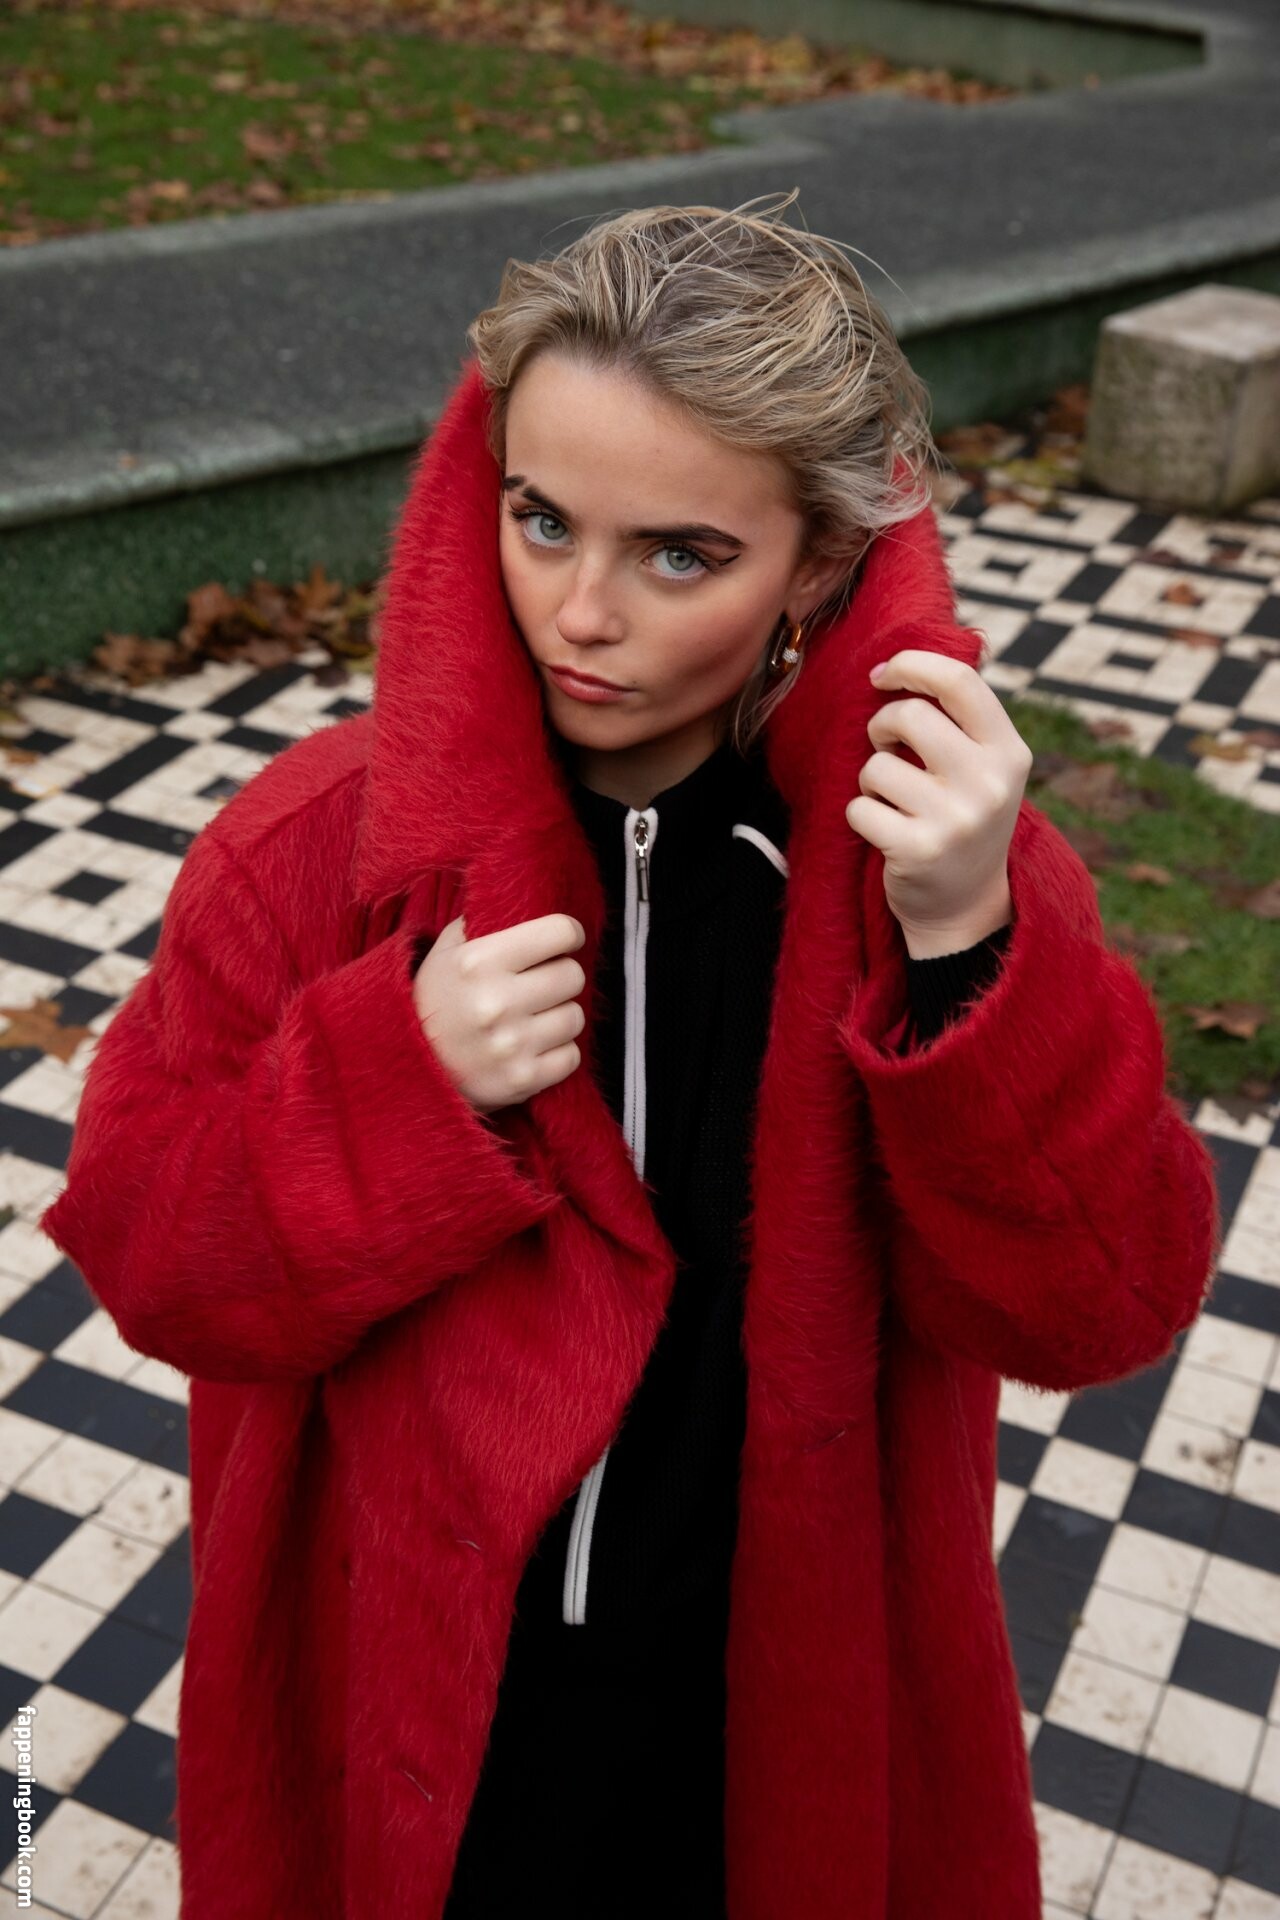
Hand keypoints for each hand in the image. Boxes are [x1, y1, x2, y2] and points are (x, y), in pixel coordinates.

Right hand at [413, 912, 586, 1113]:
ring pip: (575, 1017)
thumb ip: (483, 922)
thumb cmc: (432, 1001)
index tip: (563, 941)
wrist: (405, 1069)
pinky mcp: (521, 1080)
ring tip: (533, 1017)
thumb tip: (525, 898)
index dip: (567, 935)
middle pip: (573, 975)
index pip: (560, 933)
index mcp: (478, 962)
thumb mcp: (446, 951)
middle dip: (561, 976)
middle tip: (541, 983)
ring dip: (559, 1015)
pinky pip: (571, 1057)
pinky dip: (557, 1052)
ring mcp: (511, 1045)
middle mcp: (496, 1003)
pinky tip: (532, 1046)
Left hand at [846, 649, 1030, 957]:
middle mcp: (989, 782)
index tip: (882, 675)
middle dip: (881, 727)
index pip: (958, 681)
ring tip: (894, 801)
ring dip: (871, 781)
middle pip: (908, 716)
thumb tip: (902, 661)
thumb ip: (959, 720)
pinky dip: (860, 817)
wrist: (965, 907)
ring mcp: (956, 819)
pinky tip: (886, 832)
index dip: (911, 665)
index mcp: (1008, 752)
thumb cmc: (962, 819)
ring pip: (876, 765)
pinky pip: (859, 808)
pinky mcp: (918, 850)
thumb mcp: (984, 768)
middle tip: (887, 750)